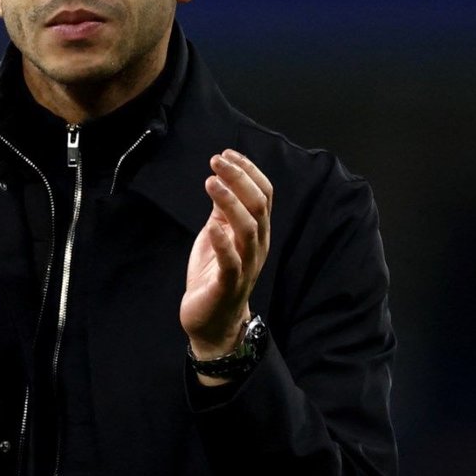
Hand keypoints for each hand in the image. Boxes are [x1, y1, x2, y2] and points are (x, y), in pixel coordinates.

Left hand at [180, 149, 272, 366]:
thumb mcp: (217, 236)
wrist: (211, 322)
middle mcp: (257, 246)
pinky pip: (232, 261)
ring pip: (248, 229)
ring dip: (230, 202)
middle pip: (259, 206)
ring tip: (211, 182)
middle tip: (217, 160)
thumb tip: (221, 179)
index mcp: (256, 232)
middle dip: (239, 179)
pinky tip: (211, 225)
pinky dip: (223, 241)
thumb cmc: (215, 276)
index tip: (228, 153)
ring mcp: (245, 266)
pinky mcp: (229, 285)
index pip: (264, 195)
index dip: (249, 171)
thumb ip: (222, 212)